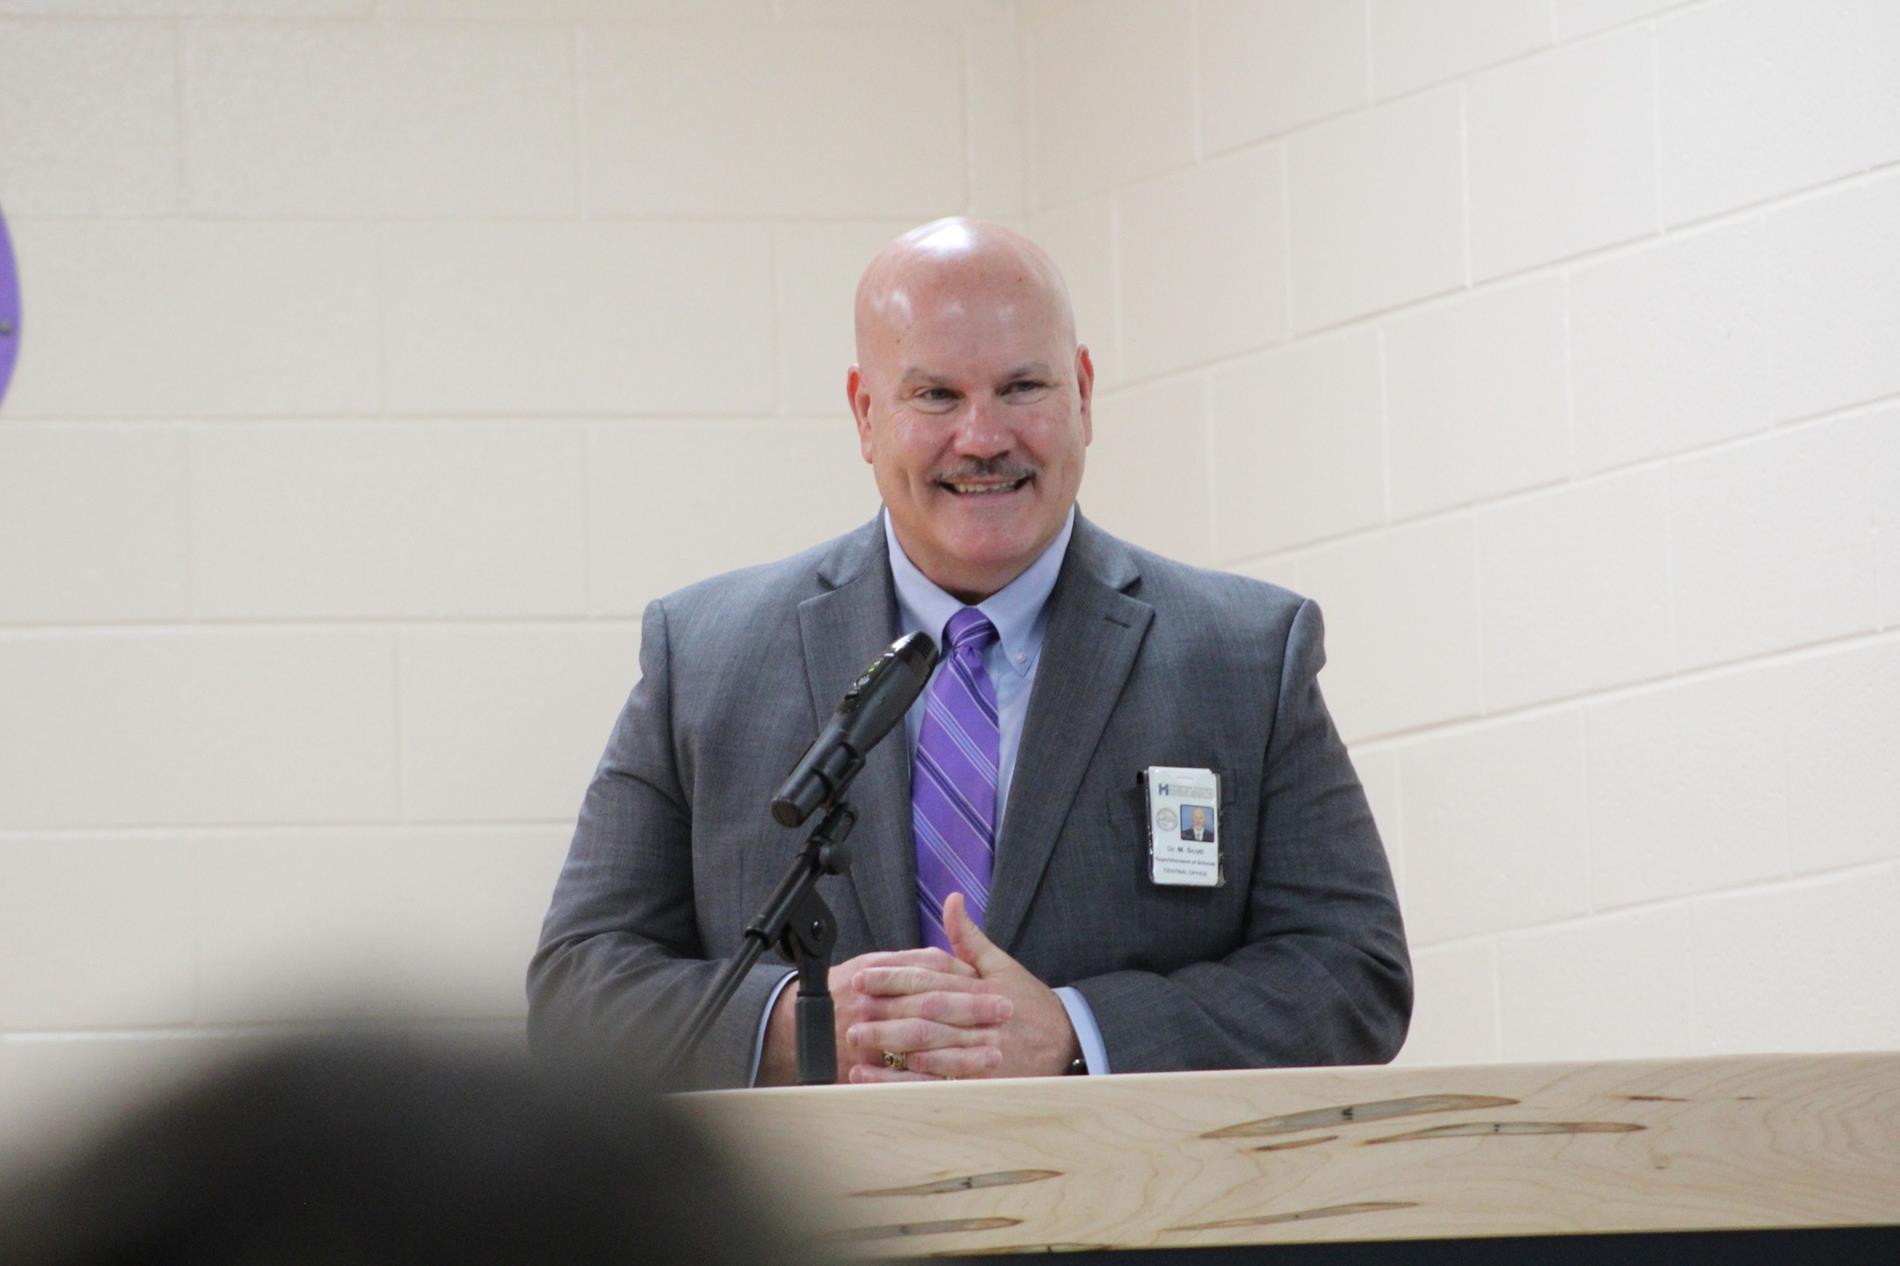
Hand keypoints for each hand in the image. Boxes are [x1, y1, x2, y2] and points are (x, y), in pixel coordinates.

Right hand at [757, 947, 994, 1085]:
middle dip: (972, 1008)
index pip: (929, 971)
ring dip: (960, 1046)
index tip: (997, 985)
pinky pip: (902, 1074)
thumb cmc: (841, 992)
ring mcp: (869, 1033)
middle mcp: (874, 1001)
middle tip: (1006, 1011)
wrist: (795, 1025)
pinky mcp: (865, 1065)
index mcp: (878, 972)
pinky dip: (933, 1076)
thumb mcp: (872, 964)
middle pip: (931, 1002)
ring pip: (921, 1039)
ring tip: (994, 1052)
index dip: (966, 977)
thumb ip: (911, 959)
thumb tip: (948, 952)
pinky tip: (959, 1079)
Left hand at [848, 892, 1079, 1081]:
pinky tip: (880, 1080)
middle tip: (851, 1012)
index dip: (895, 978)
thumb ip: (969, 937)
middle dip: (886, 1013)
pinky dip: (907, 1083)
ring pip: (931, 1050)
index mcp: (980, 988)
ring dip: (892, 1048)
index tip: (863, 977)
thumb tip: (952, 900)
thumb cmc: (1029, 1002)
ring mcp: (982, 1054)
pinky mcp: (981, 1082)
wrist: (1067, 1042)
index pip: (931, 980)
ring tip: (857, 1045)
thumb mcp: (1001, 965)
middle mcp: (980, 1020)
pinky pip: (940, 1084)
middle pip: (927, 1015)